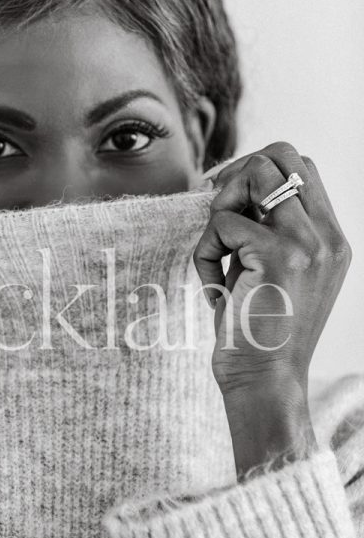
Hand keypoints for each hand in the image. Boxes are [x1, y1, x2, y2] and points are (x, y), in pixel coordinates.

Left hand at [193, 142, 351, 473]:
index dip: (258, 169)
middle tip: (217, 214)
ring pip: (254, 173)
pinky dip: (205, 249)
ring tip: (216, 251)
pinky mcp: (279, 255)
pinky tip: (213, 285)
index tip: (227, 200)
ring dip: (220, 206)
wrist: (265, 383)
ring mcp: (308, 242)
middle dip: (238, 174)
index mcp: (331, 239)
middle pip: (281, 154)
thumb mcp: (270, 272)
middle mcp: (328, 235)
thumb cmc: (257, 332)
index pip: (301, 166)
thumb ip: (266, 230)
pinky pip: (223, 221)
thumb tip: (232, 185)